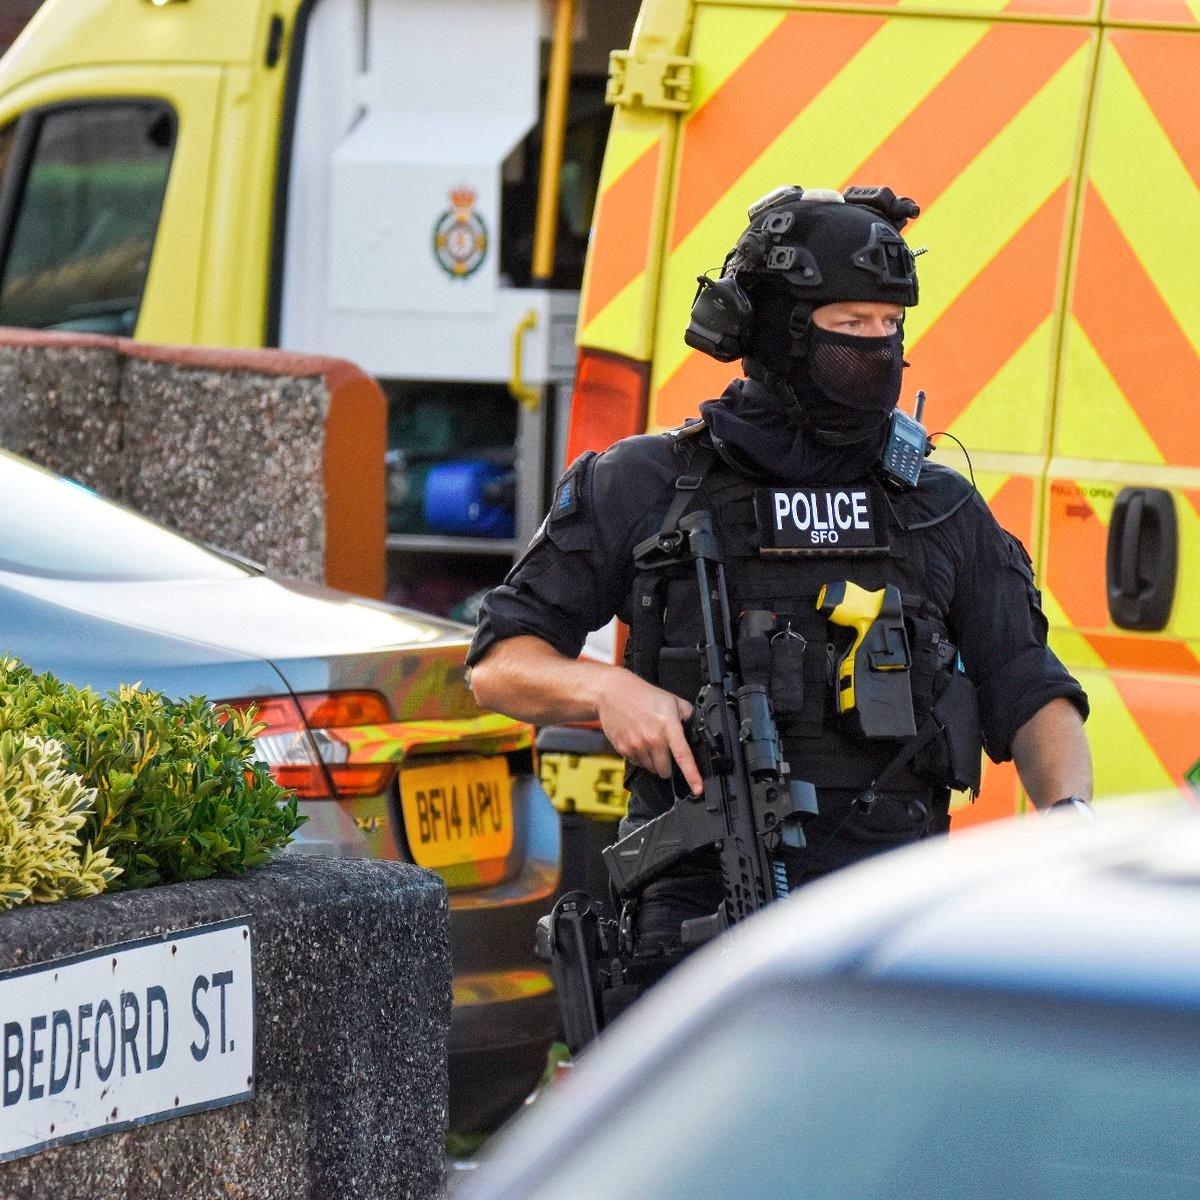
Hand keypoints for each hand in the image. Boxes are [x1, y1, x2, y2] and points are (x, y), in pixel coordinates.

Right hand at [596, 669, 702, 795]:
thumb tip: (696, 730)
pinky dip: (640, 757)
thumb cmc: (643, 695)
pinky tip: (638, 740)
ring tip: (649, 741)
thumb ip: (687, 716)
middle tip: (664, 749)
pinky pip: (638, 764)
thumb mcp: (672, 700)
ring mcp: (637, 746)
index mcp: (668, 727)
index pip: (683, 756)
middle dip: (668, 765)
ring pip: (651, 769)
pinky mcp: (624, 749)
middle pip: (666, 770)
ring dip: (653, 761)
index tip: (698, 789)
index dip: (693, 776)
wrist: (612, 693)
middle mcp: (653, 739)